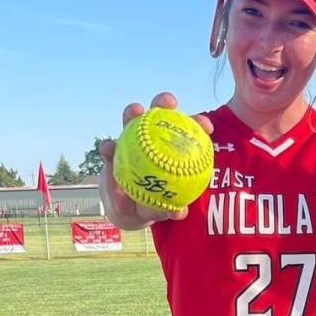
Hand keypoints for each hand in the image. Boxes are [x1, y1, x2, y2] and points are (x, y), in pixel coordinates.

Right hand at [99, 92, 214, 228]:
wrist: (127, 209)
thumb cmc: (153, 205)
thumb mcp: (161, 208)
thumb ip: (168, 209)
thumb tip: (179, 212)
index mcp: (170, 149)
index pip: (186, 132)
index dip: (198, 124)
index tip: (207, 127)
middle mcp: (151, 140)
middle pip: (159, 115)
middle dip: (164, 102)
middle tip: (169, 102)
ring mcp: (131, 143)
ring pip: (132, 122)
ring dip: (133, 113)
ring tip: (135, 110)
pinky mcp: (112, 152)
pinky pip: (109, 148)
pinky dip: (109, 147)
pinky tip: (109, 148)